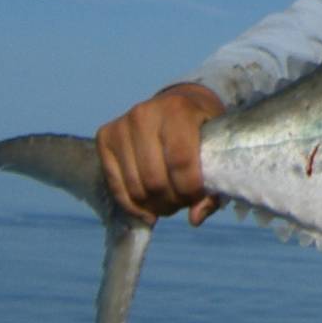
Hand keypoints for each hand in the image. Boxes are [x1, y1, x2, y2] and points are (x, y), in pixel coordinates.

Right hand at [96, 82, 224, 225]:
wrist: (177, 103)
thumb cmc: (201, 127)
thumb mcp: (216, 146)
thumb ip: (212, 185)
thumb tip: (194, 219)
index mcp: (177, 109)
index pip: (180, 161)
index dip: (189, 189)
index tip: (196, 197)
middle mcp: (145, 114)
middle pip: (155, 178)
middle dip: (171, 201)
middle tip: (181, 202)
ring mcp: (121, 126)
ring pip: (135, 186)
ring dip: (153, 205)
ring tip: (167, 202)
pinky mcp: (105, 137)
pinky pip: (115, 185)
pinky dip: (132, 205)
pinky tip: (147, 210)